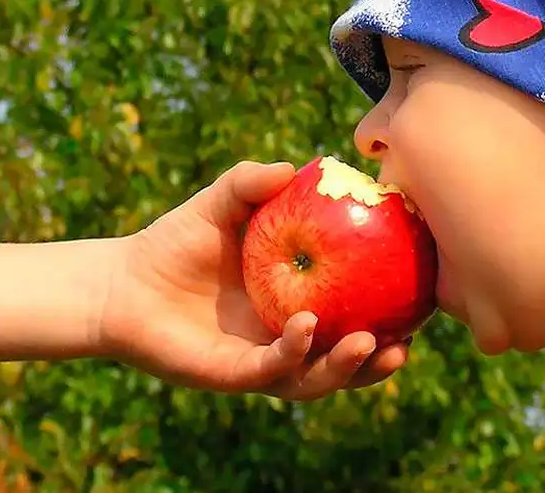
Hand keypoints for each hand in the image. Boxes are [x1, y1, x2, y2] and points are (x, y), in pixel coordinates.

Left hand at [98, 160, 410, 399]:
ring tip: (371, 342)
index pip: (355, 314)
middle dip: (382, 358)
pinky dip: (294, 352)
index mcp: (298, 304)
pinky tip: (306, 325)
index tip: (422, 293)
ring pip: (316, 378)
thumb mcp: (221, 203)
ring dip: (348, 366)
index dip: (391, 312)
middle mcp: (285, 340)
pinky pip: (272, 371)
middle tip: (409, 339)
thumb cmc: (175, 242)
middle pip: (346, 360)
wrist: (121, 283)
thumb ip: (253, 181)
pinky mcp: (232, 375)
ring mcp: (261, 362)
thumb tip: (299, 165)